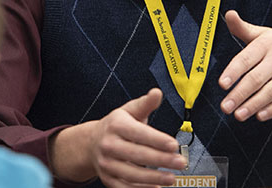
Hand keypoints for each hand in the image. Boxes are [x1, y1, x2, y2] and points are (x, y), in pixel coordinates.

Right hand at [52, 88, 185, 187]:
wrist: (91, 143)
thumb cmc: (116, 125)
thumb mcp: (129, 110)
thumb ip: (145, 103)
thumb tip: (157, 93)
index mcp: (115, 125)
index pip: (138, 133)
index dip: (157, 140)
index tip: (174, 145)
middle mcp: (108, 145)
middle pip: (137, 155)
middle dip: (161, 160)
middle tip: (180, 162)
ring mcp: (106, 163)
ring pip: (131, 174)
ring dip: (153, 178)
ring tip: (172, 178)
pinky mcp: (107, 178)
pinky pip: (125, 187)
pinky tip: (157, 187)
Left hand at [218, 10, 271, 120]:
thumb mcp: (264, 34)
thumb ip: (243, 28)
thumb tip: (228, 14)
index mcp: (267, 44)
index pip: (246, 58)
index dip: (233, 71)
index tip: (222, 84)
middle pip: (257, 78)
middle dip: (240, 94)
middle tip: (225, 106)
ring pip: (271, 91)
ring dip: (253, 105)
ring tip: (238, 115)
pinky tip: (259, 116)